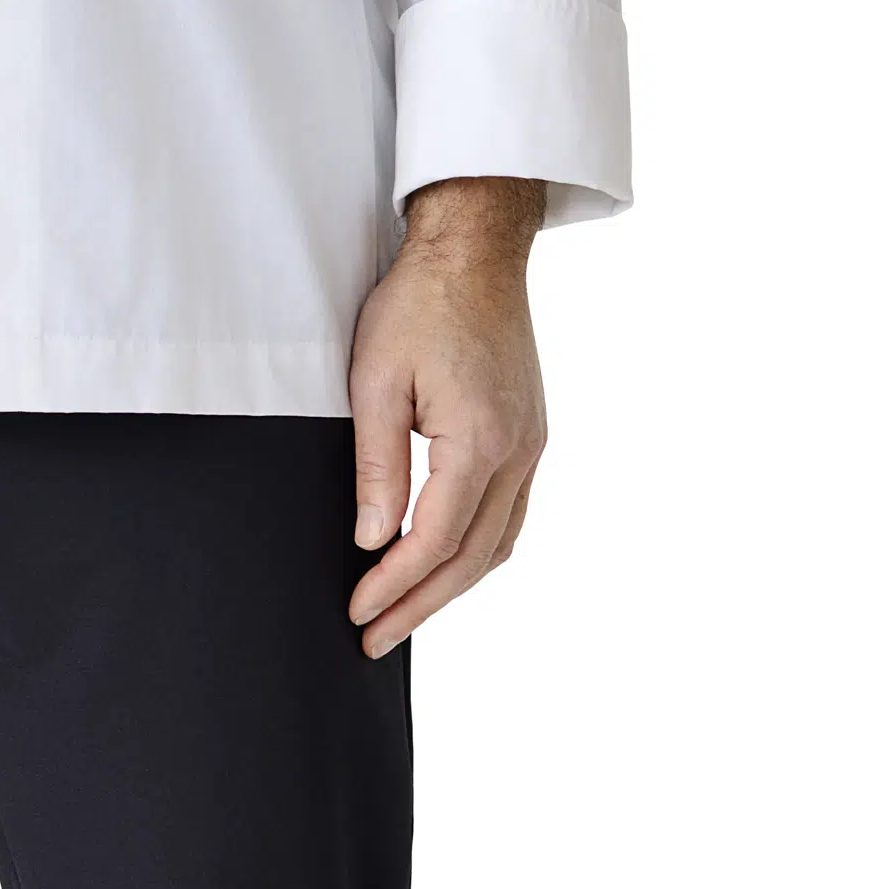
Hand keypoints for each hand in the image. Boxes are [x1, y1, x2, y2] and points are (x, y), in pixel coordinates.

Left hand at [347, 176, 548, 658]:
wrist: (475, 248)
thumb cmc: (420, 302)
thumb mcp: (374, 382)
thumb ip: (376, 467)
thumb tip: (372, 538)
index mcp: (479, 442)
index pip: (434, 542)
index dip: (393, 587)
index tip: (357, 613)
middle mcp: (518, 452)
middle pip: (472, 558)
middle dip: (421, 605)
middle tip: (374, 639)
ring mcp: (532, 443)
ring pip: (499, 542)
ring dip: (452, 586)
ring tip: (405, 613)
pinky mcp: (530, 432)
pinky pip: (511, 512)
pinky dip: (478, 550)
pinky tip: (447, 563)